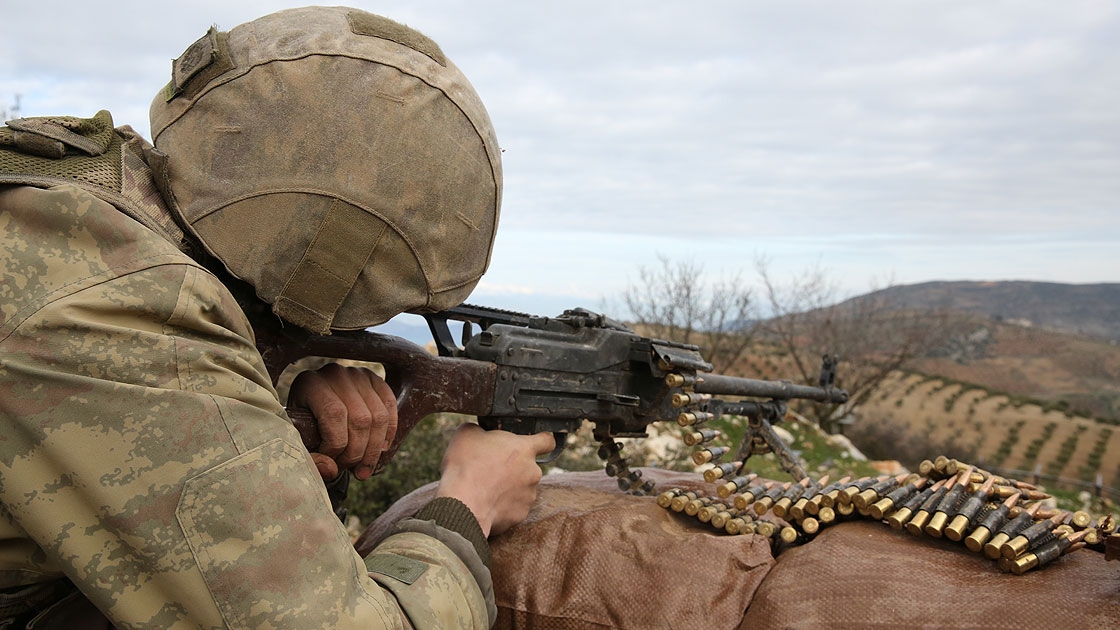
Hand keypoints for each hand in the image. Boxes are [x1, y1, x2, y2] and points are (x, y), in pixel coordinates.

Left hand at [288, 363, 396, 480]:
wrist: (311, 407)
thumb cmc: (303, 428)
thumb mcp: (298, 442)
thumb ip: (310, 459)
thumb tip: (331, 470)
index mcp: (311, 384)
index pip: (334, 415)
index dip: (336, 445)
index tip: (330, 462)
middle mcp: (336, 374)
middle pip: (360, 419)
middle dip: (357, 452)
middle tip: (348, 470)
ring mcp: (358, 375)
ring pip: (379, 417)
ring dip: (374, 450)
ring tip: (363, 469)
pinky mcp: (375, 379)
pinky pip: (390, 408)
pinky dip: (388, 434)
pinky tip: (379, 451)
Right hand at [435, 424, 554, 536]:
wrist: (463, 504)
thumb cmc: (466, 466)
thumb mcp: (468, 434)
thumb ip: (481, 429)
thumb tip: (480, 432)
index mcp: (524, 449)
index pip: (548, 441)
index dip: (542, 441)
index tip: (536, 444)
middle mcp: (533, 472)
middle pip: (528, 467)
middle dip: (513, 468)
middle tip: (492, 469)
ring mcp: (528, 495)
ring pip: (521, 489)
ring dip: (508, 488)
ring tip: (485, 488)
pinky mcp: (520, 515)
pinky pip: (513, 508)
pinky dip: (503, 506)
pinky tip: (486, 503)